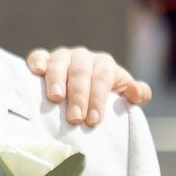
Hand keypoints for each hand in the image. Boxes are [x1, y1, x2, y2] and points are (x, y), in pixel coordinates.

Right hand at [24, 44, 152, 126]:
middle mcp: (83, 57)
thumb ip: (139, 95)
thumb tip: (135, 90)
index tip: (93, 120)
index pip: (102, 77)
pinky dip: (37, 61)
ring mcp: (63, 57)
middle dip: (79, 95)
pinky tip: (37, 72)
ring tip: (55, 98)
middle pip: (81, 72)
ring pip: (60, 62)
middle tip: (75, 118)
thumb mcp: (125, 97)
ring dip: (57, 79)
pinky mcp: (45, 60)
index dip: (98, 98)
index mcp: (104, 65)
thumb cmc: (106, 99)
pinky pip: (38, 56)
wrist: (85, 93)